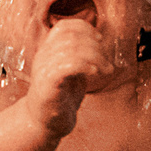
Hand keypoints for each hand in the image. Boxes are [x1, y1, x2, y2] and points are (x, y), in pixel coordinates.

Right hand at [27, 22, 113, 137]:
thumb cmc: (61, 97)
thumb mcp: (72, 71)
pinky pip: (67, 66)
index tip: (99, 39)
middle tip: (106, 62)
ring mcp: (44, 71)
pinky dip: (85, 66)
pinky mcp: (48, 86)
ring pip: (71, 50)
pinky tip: (95, 73)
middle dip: (95, 45)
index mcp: (47, 50)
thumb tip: (98, 41)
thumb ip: (79, 56)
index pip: (63, 27)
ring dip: (96, 57)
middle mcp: (43, 57)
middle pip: (70, 37)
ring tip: (106, 69)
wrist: (44, 123)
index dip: (84, 28)